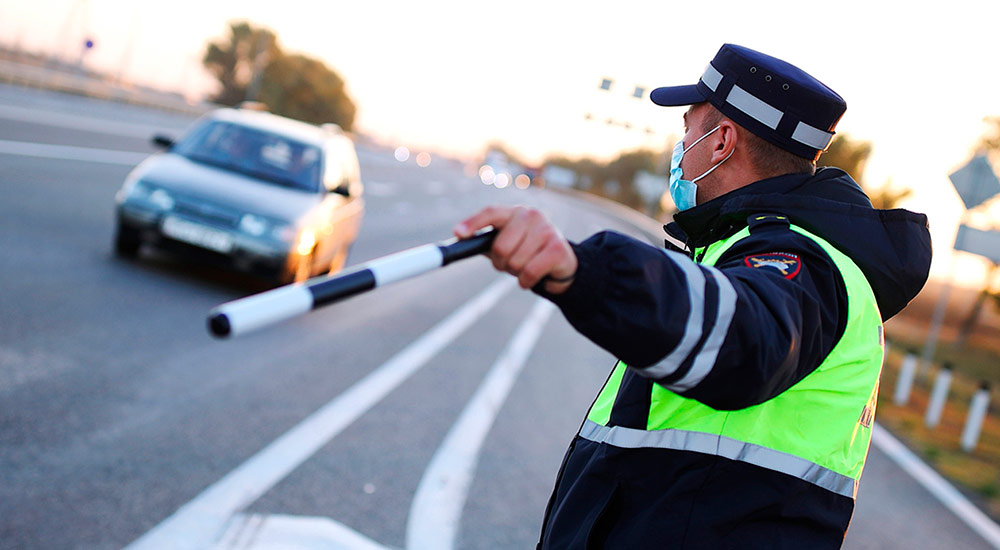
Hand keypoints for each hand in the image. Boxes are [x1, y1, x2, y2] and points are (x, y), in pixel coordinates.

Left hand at [454, 206, 576, 293]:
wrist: (560, 262)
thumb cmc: (526, 250)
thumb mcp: (505, 242)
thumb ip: (482, 240)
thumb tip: (456, 240)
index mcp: (514, 212)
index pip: (491, 213)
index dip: (473, 223)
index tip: (458, 233)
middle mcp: (531, 215)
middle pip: (500, 247)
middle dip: (501, 262)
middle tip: (510, 262)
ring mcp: (546, 230)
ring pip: (515, 262)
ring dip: (515, 272)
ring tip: (525, 266)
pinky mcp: (557, 248)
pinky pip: (529, 272)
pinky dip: (525, 281)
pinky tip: (532, 276)